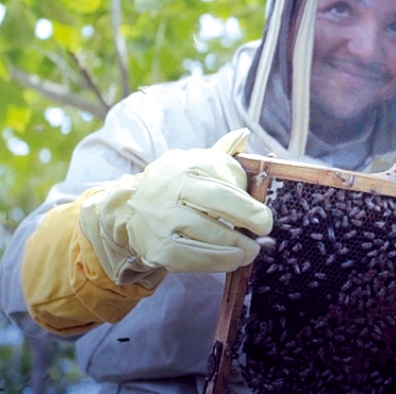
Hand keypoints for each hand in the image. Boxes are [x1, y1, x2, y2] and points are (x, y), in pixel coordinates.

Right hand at [79, 129, 272, 283]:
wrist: (130, 209)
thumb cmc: (178, 186)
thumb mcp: (196, 163)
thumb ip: (223, 153)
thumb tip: (243, 135)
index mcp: (184, 164)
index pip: (222, 173)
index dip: (245, 191)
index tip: (262, 206)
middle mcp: (171, 188)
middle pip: (215, 200)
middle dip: (246, 215)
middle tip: (265, 226)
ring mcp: (161, 218)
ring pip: (205, 232)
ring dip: (236, 244)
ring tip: (252, 249)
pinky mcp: (158, 247)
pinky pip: (191, 257)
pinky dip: (217, 260)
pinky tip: (233, 259)